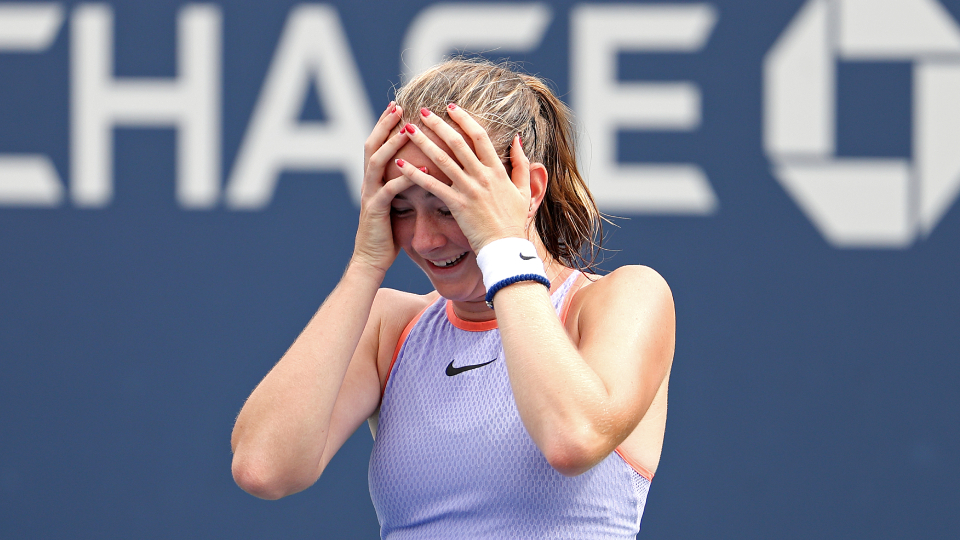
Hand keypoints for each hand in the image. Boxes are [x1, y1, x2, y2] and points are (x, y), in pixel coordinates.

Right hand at [352, 102, 413, 273]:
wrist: (371, 260)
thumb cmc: (386, 234)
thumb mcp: (392, 204)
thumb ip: (398, 186)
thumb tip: (415, 169)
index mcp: (373, 180)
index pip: (376, 145)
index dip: (384, 125)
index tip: (398, 106)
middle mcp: (368, 184)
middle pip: (372, 146)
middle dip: (385, 125)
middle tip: (398, 107)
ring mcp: (370, 196)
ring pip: (377, 163)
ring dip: (392, 145)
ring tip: (409, 130)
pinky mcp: (376, 212)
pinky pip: (390, 191)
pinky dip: (406, 179)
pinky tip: (424, 170)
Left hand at [394, 105, 531, 251]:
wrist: (505, 247)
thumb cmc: (514, 221)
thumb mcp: (524, 190)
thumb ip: (522, 164)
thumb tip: (517, 139)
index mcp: (497, 170)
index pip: (479, 136)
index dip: (464, 119)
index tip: (451, 107)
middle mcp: (482, 176)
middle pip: (457, 143)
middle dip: (439, 124)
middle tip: (424, 111)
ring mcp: (469, 190)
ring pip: (441, 160)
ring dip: (423, 142)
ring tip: (408, 130)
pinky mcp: (457, 205)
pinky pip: (432, 186)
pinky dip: (414, 174)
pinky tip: (400, 163)